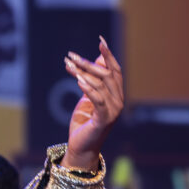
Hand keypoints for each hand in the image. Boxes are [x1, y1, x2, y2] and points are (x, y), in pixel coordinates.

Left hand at [63, 36, 123, 170]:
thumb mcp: (87, 97)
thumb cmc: (84, 122)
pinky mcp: (104, 120)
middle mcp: (118, 101)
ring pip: (100, 85)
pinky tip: (78, 80)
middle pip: (106, 75)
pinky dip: (89, 89)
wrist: (81, 147)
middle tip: (71, 56)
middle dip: (88, 63)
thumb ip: (92, 80)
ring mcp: (113, 111)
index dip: (108, 56)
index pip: (115, 70)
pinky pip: (98, 100)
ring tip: (69, 66)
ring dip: (83, 73)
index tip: (100, 41)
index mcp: (116, 95)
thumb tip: (97, 59)